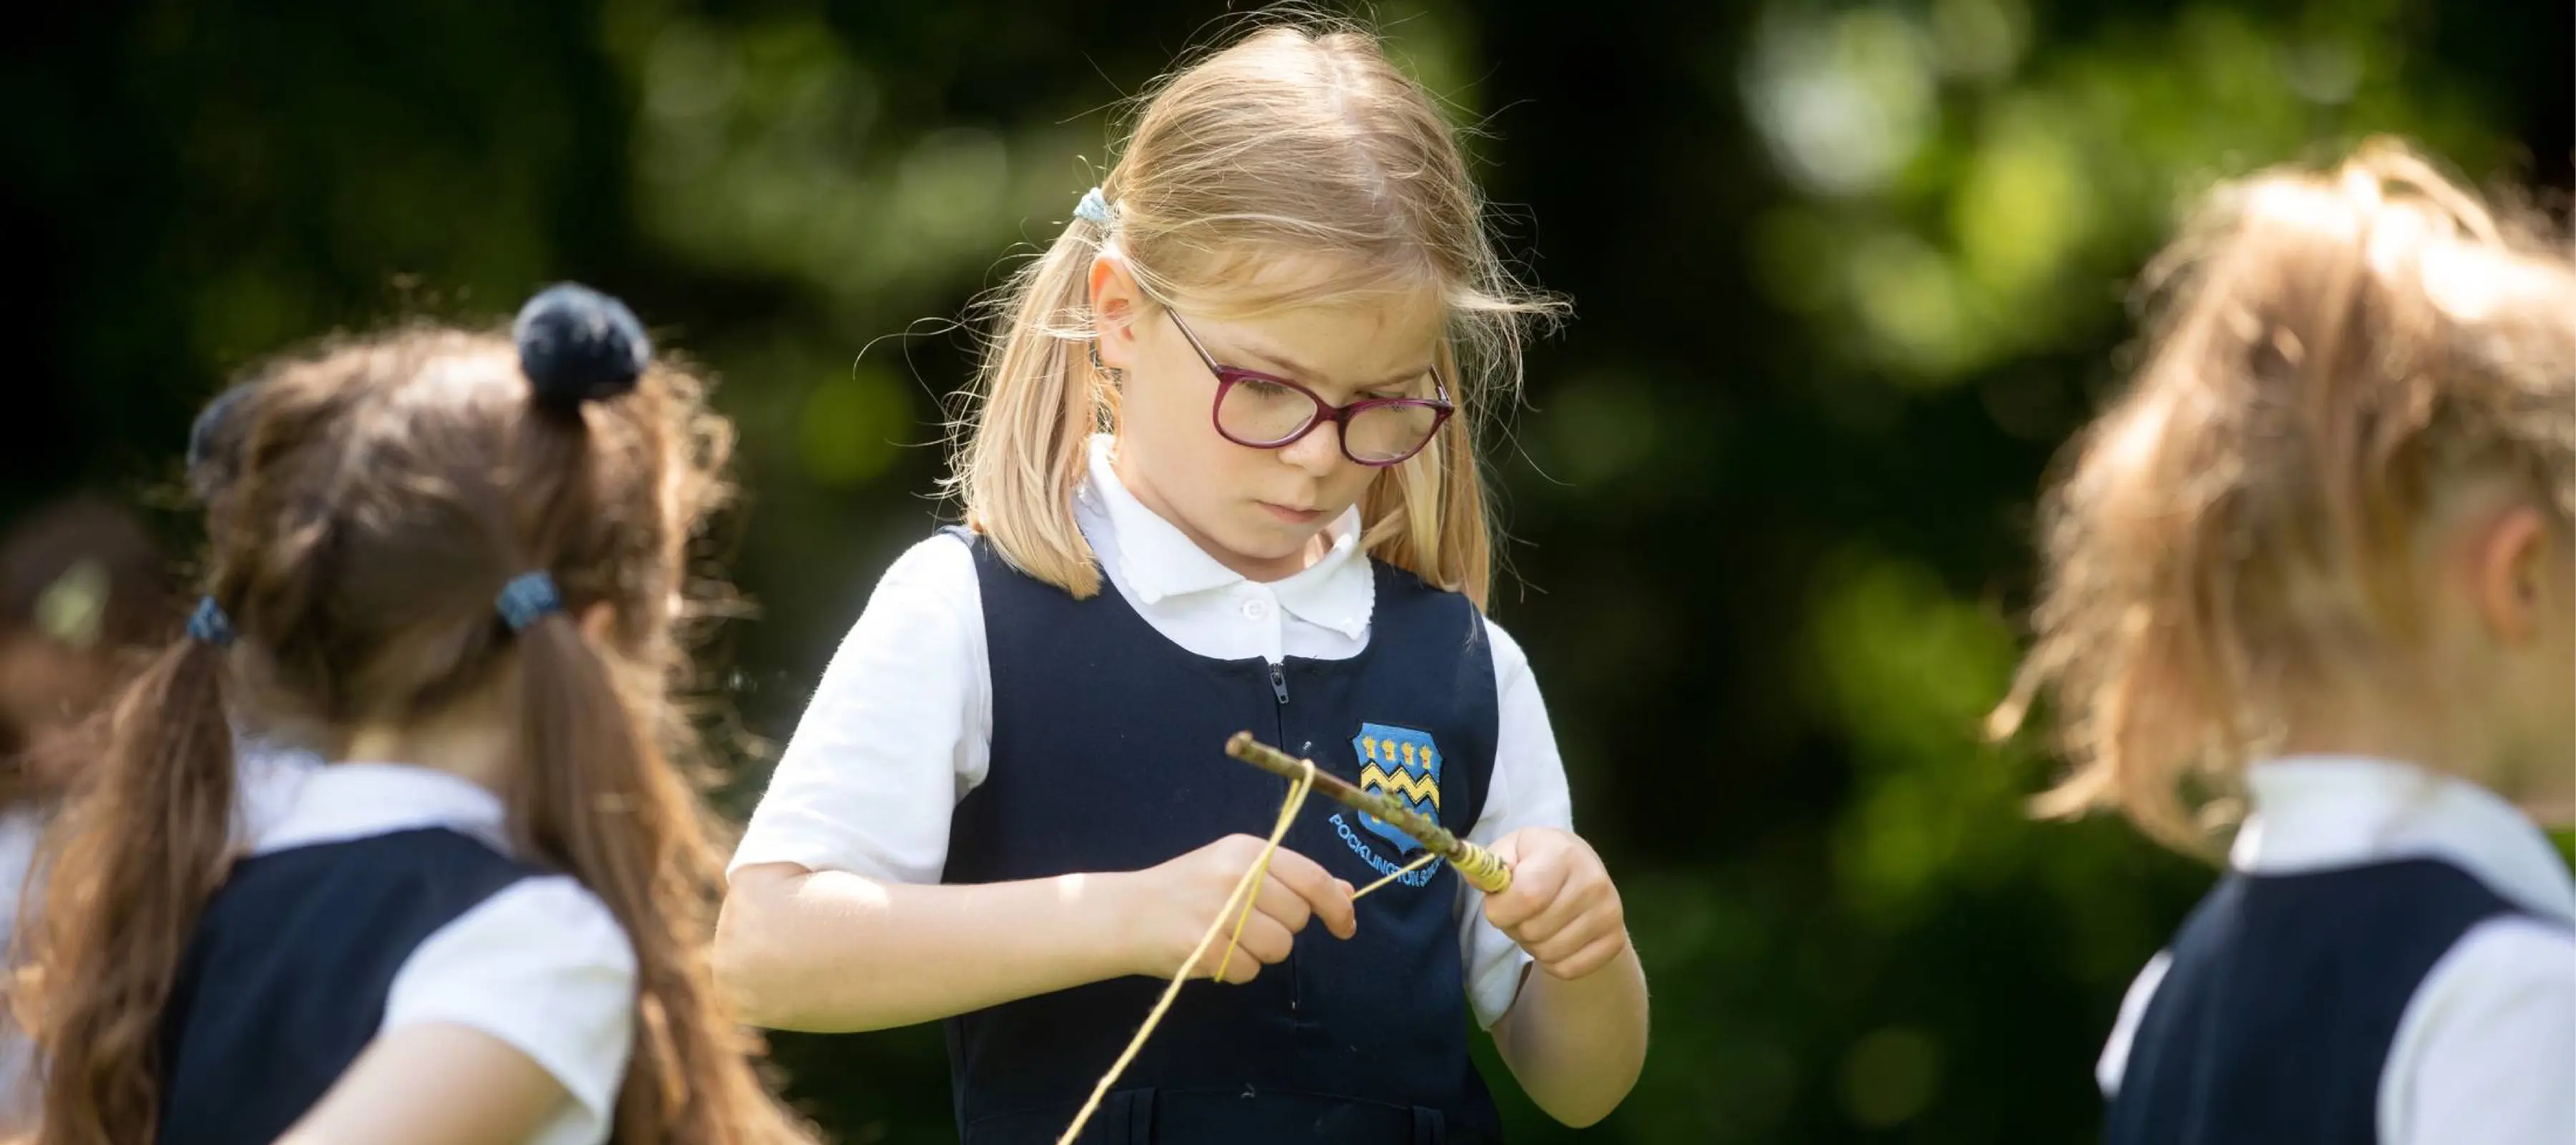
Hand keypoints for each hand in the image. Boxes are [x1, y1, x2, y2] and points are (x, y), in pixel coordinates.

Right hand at [1119, 835, 1356, 982]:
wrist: (1127, 913)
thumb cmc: (1189, 889)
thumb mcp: (1238, 868)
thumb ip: (1292, 879)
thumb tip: (1347, 893)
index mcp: (1248, 851)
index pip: (1312, 879)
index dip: (1337, 907)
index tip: (1346, 926)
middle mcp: (1237, 877)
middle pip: (1297, 918)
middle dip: (1284, 929)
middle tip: (1250, 922)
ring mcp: (1220, 914)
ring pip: (1278, 949)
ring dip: (1262, 953)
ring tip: (1230, 938)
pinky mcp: (1206, 949)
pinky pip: (1249, 971)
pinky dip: (1238, 969)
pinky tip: (1214, 952)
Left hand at [1483, 828, 1628, 979]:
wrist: (1581, 869)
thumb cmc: (1536, 858)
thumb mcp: (1510, 849)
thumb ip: (1489, 865)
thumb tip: (1477, 879)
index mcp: (1563, 853)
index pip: (1527, 897)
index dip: (1501, 909)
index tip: (1497, 903)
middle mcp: (1593, 882)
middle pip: (1533, 930)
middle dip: (1515, 926)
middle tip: (1522, 911)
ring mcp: (1609, 913)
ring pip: (1549, 953)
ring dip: (1532, 944)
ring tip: (1539, 921)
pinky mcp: (1615, 941)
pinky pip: (1567, 969)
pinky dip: (1552, 961)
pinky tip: (1556, 936)